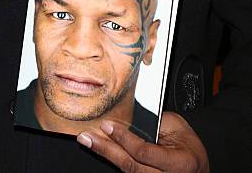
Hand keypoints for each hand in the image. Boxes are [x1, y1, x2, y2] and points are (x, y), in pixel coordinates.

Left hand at [77, 111, 209, 171]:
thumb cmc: (188, 145)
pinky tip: (100, 150)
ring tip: (88, 141)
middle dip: (106, 149)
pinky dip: (112, 160)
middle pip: (130, 165)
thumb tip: (127, 117)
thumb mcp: (177, 126)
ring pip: (126, 171)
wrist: (196, 166)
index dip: (124, 138)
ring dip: (105, 155)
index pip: (144, 151)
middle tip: (87, 136)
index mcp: (179, 163)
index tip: (108, 125)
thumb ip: (154, 123)